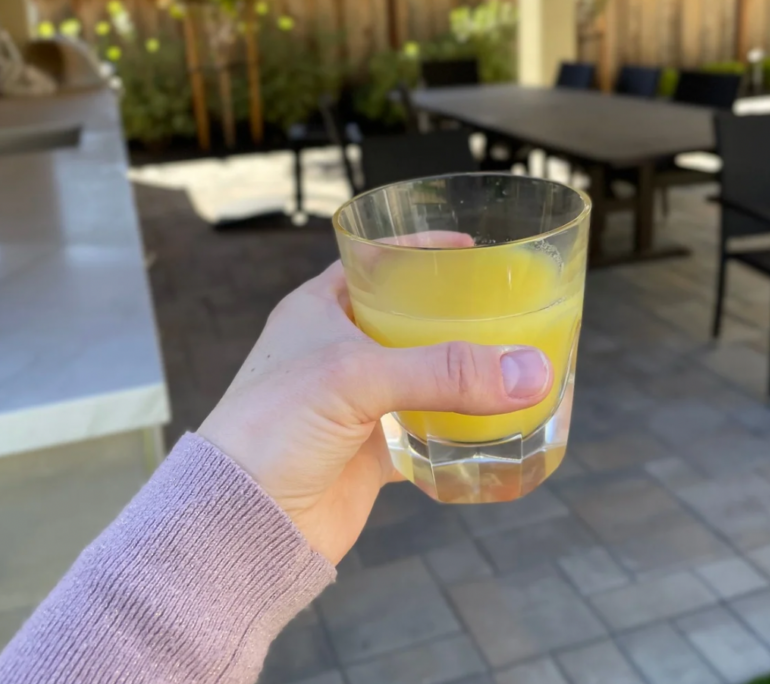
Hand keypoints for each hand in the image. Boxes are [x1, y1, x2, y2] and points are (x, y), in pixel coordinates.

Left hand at [199, 259, 551, 565]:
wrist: (240, 523)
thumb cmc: (272, 428)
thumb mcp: (356, 378)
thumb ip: (443, 371)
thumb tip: (529, 370)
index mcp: (318, 309)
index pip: (375, 262)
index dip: (419, 249)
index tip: (470, 246)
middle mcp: (336, 350)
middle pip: (406, 319)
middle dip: (452, 315)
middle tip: (506, 309)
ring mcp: (354, 403)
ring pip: (419, 377)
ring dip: (459, 375)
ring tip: (511, 363)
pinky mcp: (369, 451)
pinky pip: (424, 433)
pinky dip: (456, 433)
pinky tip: (492, 428)